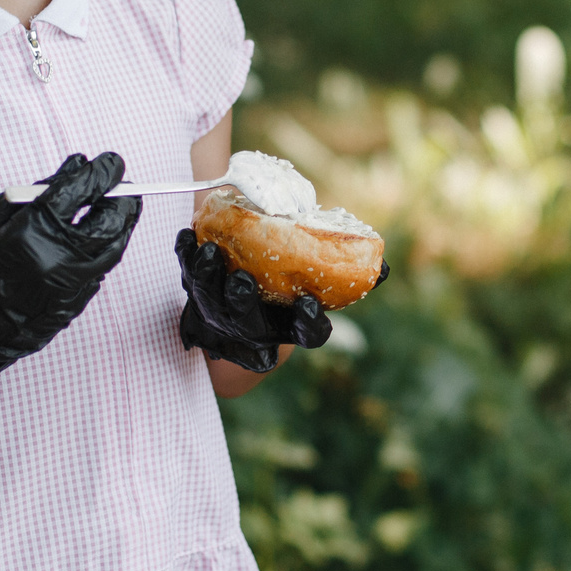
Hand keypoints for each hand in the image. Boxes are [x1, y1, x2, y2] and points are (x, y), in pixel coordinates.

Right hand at [0, 152, 139, 395]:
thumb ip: (39, 189)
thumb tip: (76, 166)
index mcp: (32, 232)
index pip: (80, 191)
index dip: (102, 172)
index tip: (112, 162)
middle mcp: (57, 259)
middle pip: (108, 221)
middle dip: (122, 197)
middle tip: (122, 184)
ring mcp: (70, 285)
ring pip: (114, 247)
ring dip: (122, 223)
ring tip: (119, 207)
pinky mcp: (75, 303)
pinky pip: (102, 269)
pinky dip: (107, 248)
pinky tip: (101, 237)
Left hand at [176, 229, 371, 372]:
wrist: (239, 322)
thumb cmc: (286, 301)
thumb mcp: (318, 293)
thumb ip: (346, 278)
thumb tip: (384, 268)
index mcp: (289, 329)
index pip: (305, 334)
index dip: (306, 323)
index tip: (307, 307)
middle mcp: (253, 330)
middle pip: (244, 322)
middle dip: (240, 303)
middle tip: (241, 280)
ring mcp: (220, 315)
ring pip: (210, 301)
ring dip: (206, 277)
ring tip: (208, 252)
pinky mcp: (197, 295)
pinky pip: (187, 278)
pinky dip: (186, 256)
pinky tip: (188, 236)